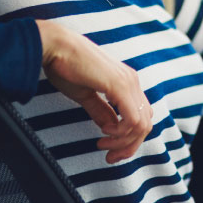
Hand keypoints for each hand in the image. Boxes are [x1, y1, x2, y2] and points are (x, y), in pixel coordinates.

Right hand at [36, 20, 152, 163]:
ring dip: (123, 142)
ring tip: (103, 142)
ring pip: (142, 125)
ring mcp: (128, 81)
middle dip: (128, 146)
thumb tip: (110, 127)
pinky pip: (133, 119)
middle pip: (145, 124)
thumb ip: (100, 111)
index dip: (128, 139)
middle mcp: (131, 80)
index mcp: (126, 80)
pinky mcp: (119, 85)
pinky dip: (121, 132)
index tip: (107, 149)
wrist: (56, 46)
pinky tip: (104, 130)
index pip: (140, 117)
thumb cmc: (65, 66)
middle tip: (109, 155)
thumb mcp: (86, 95)